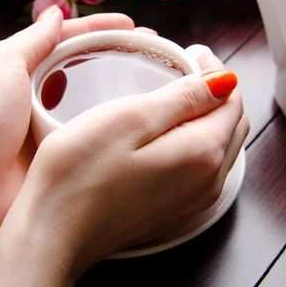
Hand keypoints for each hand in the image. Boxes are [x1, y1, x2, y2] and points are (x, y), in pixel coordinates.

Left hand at [0, 7, 154, 254]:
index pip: (63, 38)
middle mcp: (32, 93)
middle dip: (113, 54)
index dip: (97, 28)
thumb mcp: (0, 66)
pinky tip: (130, 118)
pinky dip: (107, 122)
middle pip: (80, 65)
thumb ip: (30, 41)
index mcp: (14, 67)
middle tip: (150, 52)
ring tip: (150, 81)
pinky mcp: (56, 154)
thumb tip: (54, 13)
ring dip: (115, 87)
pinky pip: (88, 132)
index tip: (132, 26)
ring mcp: (45, 125)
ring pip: (87, 99)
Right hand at [0, 44, 249, 286]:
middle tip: (185, 69)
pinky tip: (166, 133)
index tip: (192, 52)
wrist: (53, 234)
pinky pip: (202, 168)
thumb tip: (225, 80)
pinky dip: (195, 141)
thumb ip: (186, 97)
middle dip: (216, 92)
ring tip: (175, 96)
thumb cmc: (81, 172)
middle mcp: (209, 180)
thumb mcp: (132, 117)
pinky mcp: (174, 210)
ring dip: (207, 116)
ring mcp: (193, 200)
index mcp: (203, 152)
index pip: (232, 99)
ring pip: (220, 146)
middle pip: (231, 124)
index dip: (216, 70)